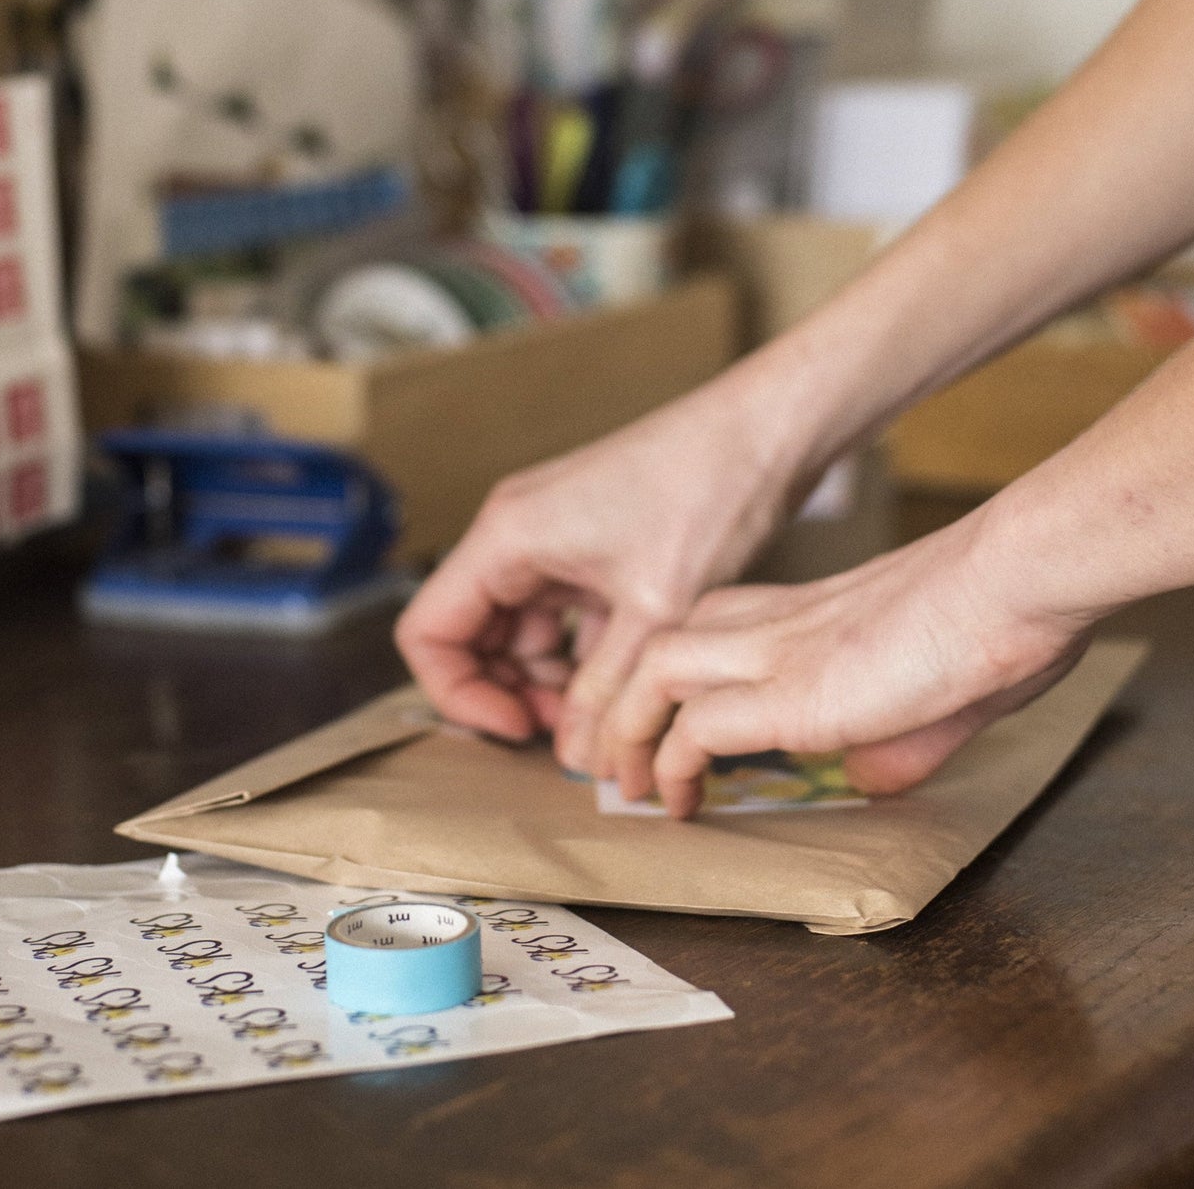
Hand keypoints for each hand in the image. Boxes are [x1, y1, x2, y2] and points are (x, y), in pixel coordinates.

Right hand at [394, 372, 808, 767]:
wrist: (765, 432)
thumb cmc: (707, 492)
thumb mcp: (654, 613)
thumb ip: (607, 694)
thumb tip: (577, 762)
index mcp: (506, 537)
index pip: (428, 632)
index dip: (459, 694)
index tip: (518, 730)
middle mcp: (517, 534)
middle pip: (471, 635)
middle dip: (511, 694)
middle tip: (571, 735)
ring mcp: (554, 539)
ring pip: (521, 631)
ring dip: (552, 681)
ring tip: (607, 717)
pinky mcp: (592, 546)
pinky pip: (564, 615)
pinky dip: (585, 656)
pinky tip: (628, 684)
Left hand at [592, 504, 1094, 816]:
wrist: (1019, 577)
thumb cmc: (1008, 618)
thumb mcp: (945, 693)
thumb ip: (901, 741)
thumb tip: (866, 779)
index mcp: (815, 613)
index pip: (720, 622)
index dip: (687, 666)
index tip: (679, 717)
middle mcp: (783, 624)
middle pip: (668, 637)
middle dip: (631, 695)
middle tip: (626, 755)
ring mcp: (782, 653)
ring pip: (657, 669)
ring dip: (631, 728)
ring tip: (631, 786)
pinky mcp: (794, 693)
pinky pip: (698, 727)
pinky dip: (674, 762)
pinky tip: (681, 800)